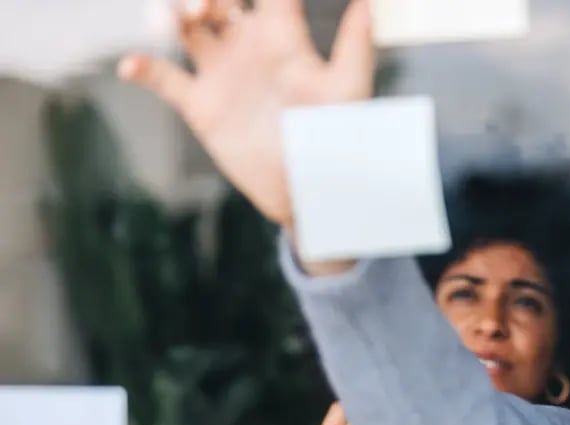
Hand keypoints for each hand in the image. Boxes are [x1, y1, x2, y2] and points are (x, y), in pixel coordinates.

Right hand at [118, 0, 374, 228]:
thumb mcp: (349, 91)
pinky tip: (131, 65)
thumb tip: (368, 2)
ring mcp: (221, 74)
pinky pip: (162, 77)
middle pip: (217, 0)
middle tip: (207, 7)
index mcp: (283, 39)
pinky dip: (142, 67)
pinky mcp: (201, 105)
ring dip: (174, 13)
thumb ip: (356, 45)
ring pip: (186, 27)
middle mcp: (248, 48)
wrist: (310, 190)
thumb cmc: (338, 139)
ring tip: (184, 19)